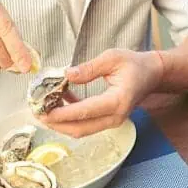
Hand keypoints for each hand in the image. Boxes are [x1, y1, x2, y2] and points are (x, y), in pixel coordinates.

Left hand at [40, 49, 163, 137]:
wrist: (151, 74)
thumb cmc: (134, 64)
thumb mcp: (112, 58)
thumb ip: (89, 68)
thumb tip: (67, 75)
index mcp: (118, 100)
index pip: (86, 112)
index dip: (63, 114)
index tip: (44, 111)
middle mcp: (115, 116)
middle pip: (80, 129)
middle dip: (56, 123)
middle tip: (36, 112)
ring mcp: (112, 121)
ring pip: (81, 130)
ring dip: (61, 122)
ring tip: (43, 108)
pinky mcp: (108, 120)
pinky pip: (85, 124)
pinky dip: (70, 118)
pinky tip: (60, 102)